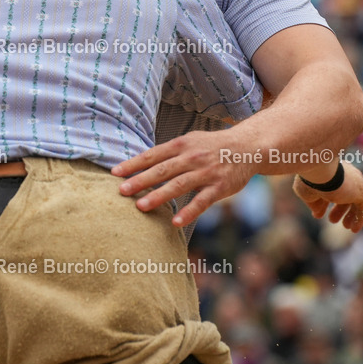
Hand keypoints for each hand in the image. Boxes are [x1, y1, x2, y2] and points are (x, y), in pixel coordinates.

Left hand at [111, 130, 255, 227]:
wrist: (248, 147)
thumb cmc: (212, 146)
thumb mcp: (190, 141)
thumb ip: (169, 152)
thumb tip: (141, 162)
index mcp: (182, 145)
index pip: (153, 154)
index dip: (133, 163)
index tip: (115, 172)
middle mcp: (192, 157)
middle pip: (162, 170)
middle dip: (141, 180)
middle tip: (121, 191)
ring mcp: (206, 172)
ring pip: (179, 185)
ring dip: (159, 196)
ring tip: (140, 206)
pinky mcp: (220, 187)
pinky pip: (202, 201)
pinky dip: (189, 212)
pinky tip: (175, 223)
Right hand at [292, 162, 362, 232]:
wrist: (321, 172)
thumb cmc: (310, 179)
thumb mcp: (308, 192)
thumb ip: (314, 203)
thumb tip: (317, 213)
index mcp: (332, 170)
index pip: (332, 187)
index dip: (325, 201)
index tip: (319, 212)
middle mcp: (345, 174)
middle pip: (345, 193)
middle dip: (339, 208)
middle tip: (332, 220)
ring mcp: (355, 183)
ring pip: (355, 200)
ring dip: (350, 214)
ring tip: (345, 226)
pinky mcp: (361, 192)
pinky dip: (359, 218)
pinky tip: (354, 229)